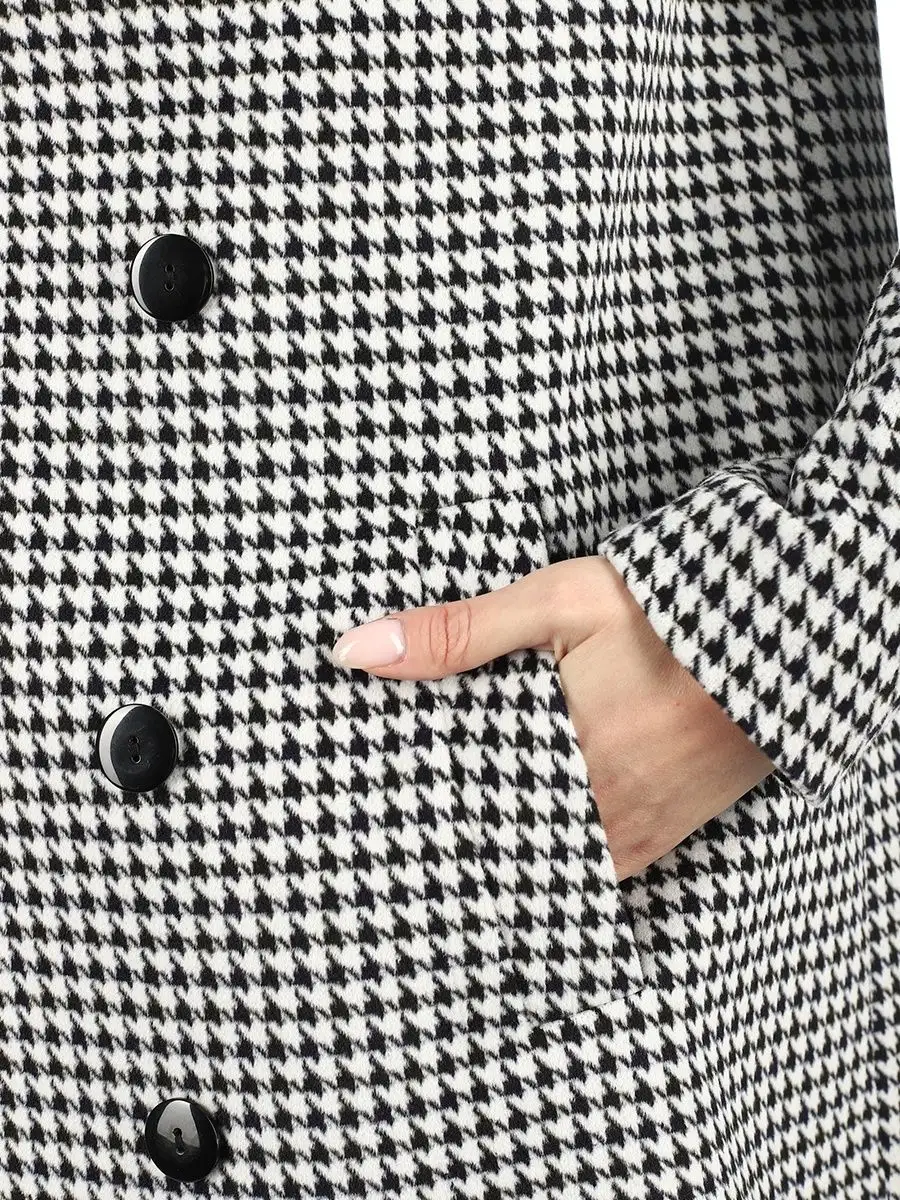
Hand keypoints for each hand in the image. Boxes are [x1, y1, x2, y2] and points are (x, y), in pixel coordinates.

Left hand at [330, 556, 775, 880]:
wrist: (785, 628)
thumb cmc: (672, 611)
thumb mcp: (560, 602)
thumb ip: (460, 631)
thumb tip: (357, 650)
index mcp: (567, 758)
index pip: (464, 812)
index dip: (415, 815)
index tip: (371, 810)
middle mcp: (602, 812)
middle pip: (500, 846)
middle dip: (449, 839)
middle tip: (391, 832)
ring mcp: (638, 831)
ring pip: (546, 864)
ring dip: (502, 848)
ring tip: (449, 835)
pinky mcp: (665, 833)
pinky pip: (595, 869)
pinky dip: (554, 855)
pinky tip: (527, 833)